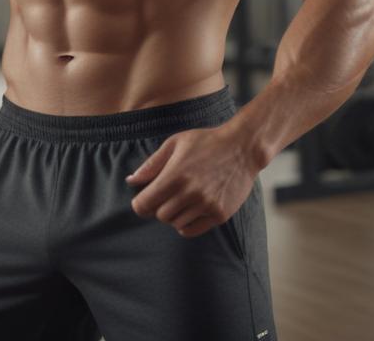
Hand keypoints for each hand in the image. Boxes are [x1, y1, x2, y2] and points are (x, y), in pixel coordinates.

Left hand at [125, 123, 257, 237]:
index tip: (144, 198)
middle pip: (160, 215)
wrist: (242, 148)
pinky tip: (190, 209)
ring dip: (173, 214)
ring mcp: (206, 205)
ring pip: (175, 224)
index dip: (140, 203)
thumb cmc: (206, 142)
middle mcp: (190, 193)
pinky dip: (186, 224)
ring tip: (182, 198)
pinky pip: (192, 230)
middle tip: (166, 195)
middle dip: (158, 207)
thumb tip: (131, 181)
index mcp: (175, 175)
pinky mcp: (219, 214)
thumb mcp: (174, 144)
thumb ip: (151, 164)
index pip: (144, 204)